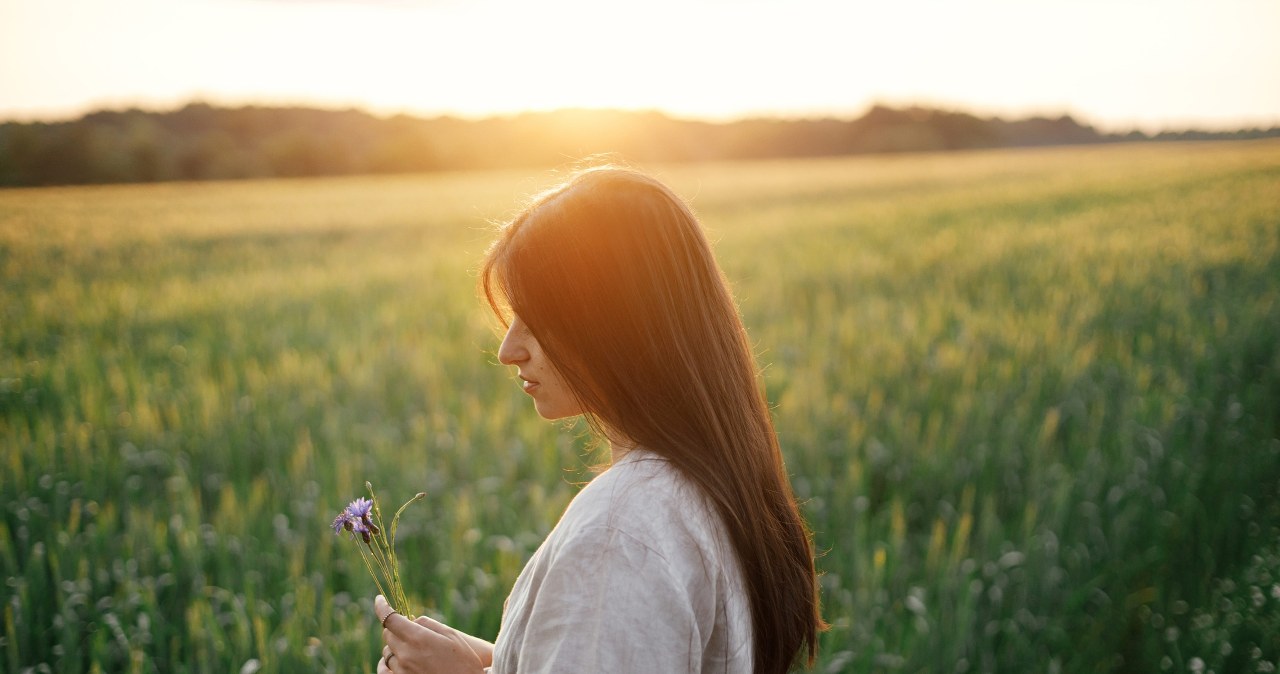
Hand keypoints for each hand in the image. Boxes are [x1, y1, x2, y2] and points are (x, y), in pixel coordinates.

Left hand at [374, 595, 488, 673]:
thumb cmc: (464, 661)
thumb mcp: (451, 635)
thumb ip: (427, 624)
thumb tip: (410, 619)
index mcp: (418, 638)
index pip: (390, 618)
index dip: (381, 607)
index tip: (379, 600)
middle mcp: (406, 655)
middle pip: (387, 635)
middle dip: (395, 628)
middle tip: (408, 629)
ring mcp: (402, 671)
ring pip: (387, 653)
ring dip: (395, 646)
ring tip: (412, 648)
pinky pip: (385, 670)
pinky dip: (387, 664)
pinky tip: (397, 660)